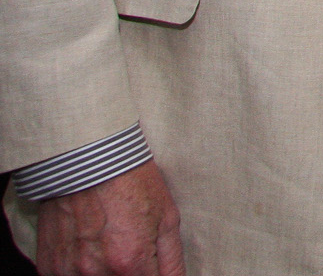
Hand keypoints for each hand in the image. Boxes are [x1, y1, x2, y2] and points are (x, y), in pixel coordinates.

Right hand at [34, 162, 183, 275]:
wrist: (87, 160)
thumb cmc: (132, 183)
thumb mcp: (167, 218)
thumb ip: (172, 261)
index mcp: (130, 263)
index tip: (150, 268)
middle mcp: (96, 273)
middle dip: (130, 274)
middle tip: (130, 249)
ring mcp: (68, 272)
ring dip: (104, 274)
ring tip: (109, 247)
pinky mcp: (49, 266)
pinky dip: (80, 272)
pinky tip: (89, 250)